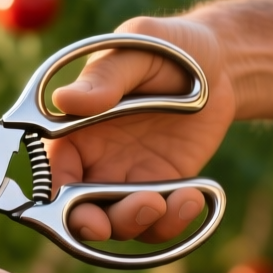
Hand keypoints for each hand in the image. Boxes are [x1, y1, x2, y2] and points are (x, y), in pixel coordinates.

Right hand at [47, 16, 236, 242]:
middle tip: (110, 224)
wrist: (222, 65)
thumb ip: (106, 76)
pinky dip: (173, 222)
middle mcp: (95, 159)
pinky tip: (193, 198)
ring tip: (169, 201)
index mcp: (73, 127)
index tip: (75, 208)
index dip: (53, 198)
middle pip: (78, 209)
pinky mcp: (164, 188)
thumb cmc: (172, 46)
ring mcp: (129, 178)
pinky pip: (159, 221)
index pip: (51, 171)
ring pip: (118, 223)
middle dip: (90, 225)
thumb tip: (64, 101)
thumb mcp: (140, 48)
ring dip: (137, 223)